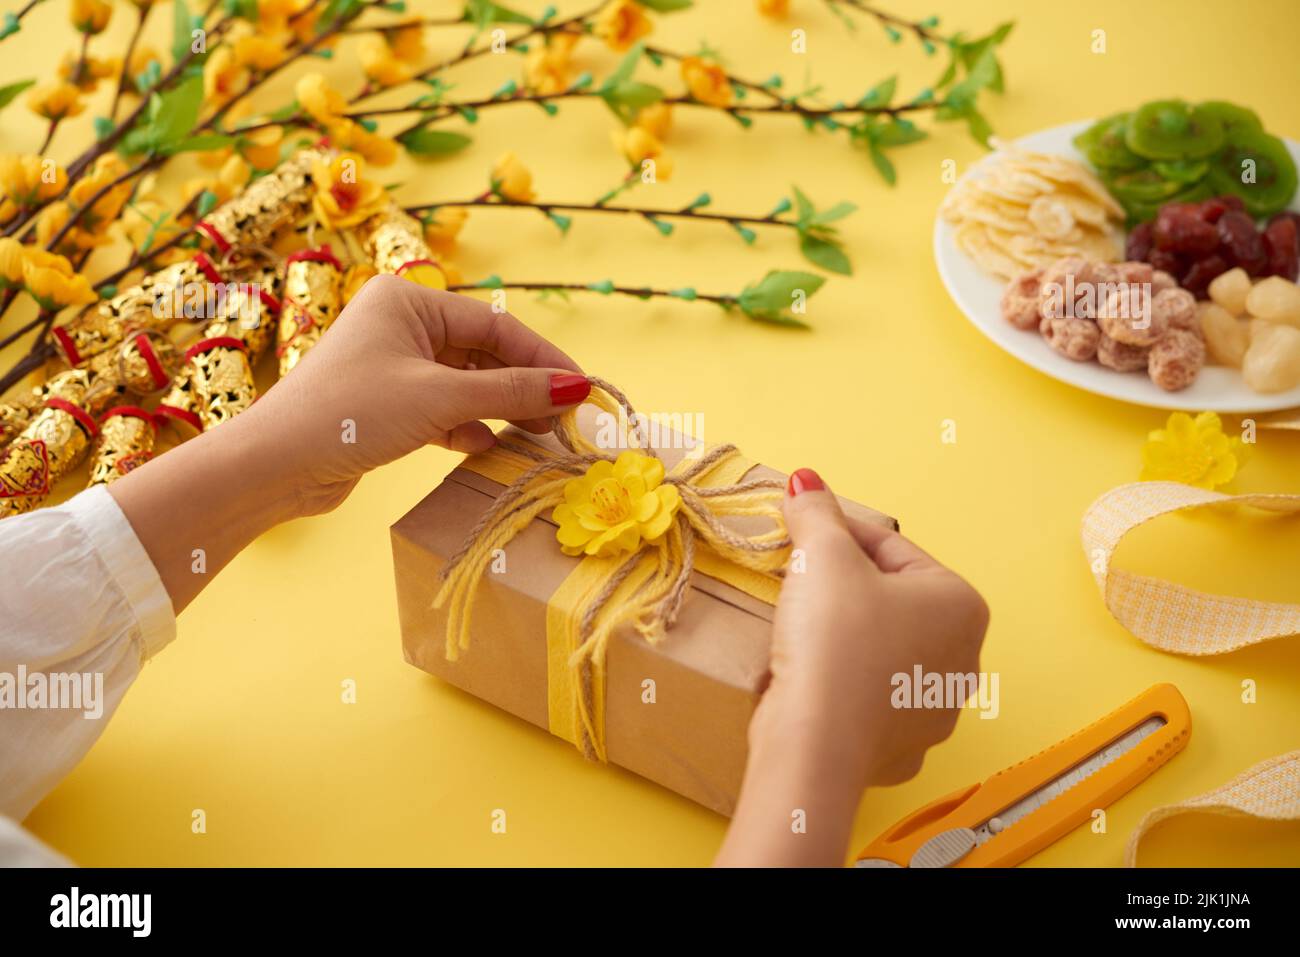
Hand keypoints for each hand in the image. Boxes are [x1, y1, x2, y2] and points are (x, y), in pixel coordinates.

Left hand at [234, 273, 588, 516]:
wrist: (275, 466)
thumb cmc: (350, 414)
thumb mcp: (440, 398)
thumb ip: (512, 392)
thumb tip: (577, 387)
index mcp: (407, 300)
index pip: (495, 325)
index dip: (542, 358)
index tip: (582, 390)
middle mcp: (400, 325)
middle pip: (483, 354)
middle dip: (523, 388)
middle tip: (563, 420)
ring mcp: (393, 366)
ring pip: (466, 384)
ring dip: (499, 410)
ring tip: (534, 437)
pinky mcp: (387, 406)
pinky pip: (444, 409)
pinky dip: (467, 427)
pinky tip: (484, 447)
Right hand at [716, 467, 986, 865]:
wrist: (814, 745)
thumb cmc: (832, 639)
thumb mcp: (820, 557)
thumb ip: (816, 513)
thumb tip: (805, 480)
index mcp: (962, 604)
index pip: (892, 548)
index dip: (838, 533)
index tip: (800, 532)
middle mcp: (964, 658)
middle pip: (891, 601)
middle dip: (844, 587)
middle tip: (798, 580)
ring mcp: (936, 711)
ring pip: (881, 652)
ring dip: (844, 636)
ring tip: (799, 630)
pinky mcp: (901, 749)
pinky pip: (867, 701)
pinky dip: (842, 687)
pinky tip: (811, 681)